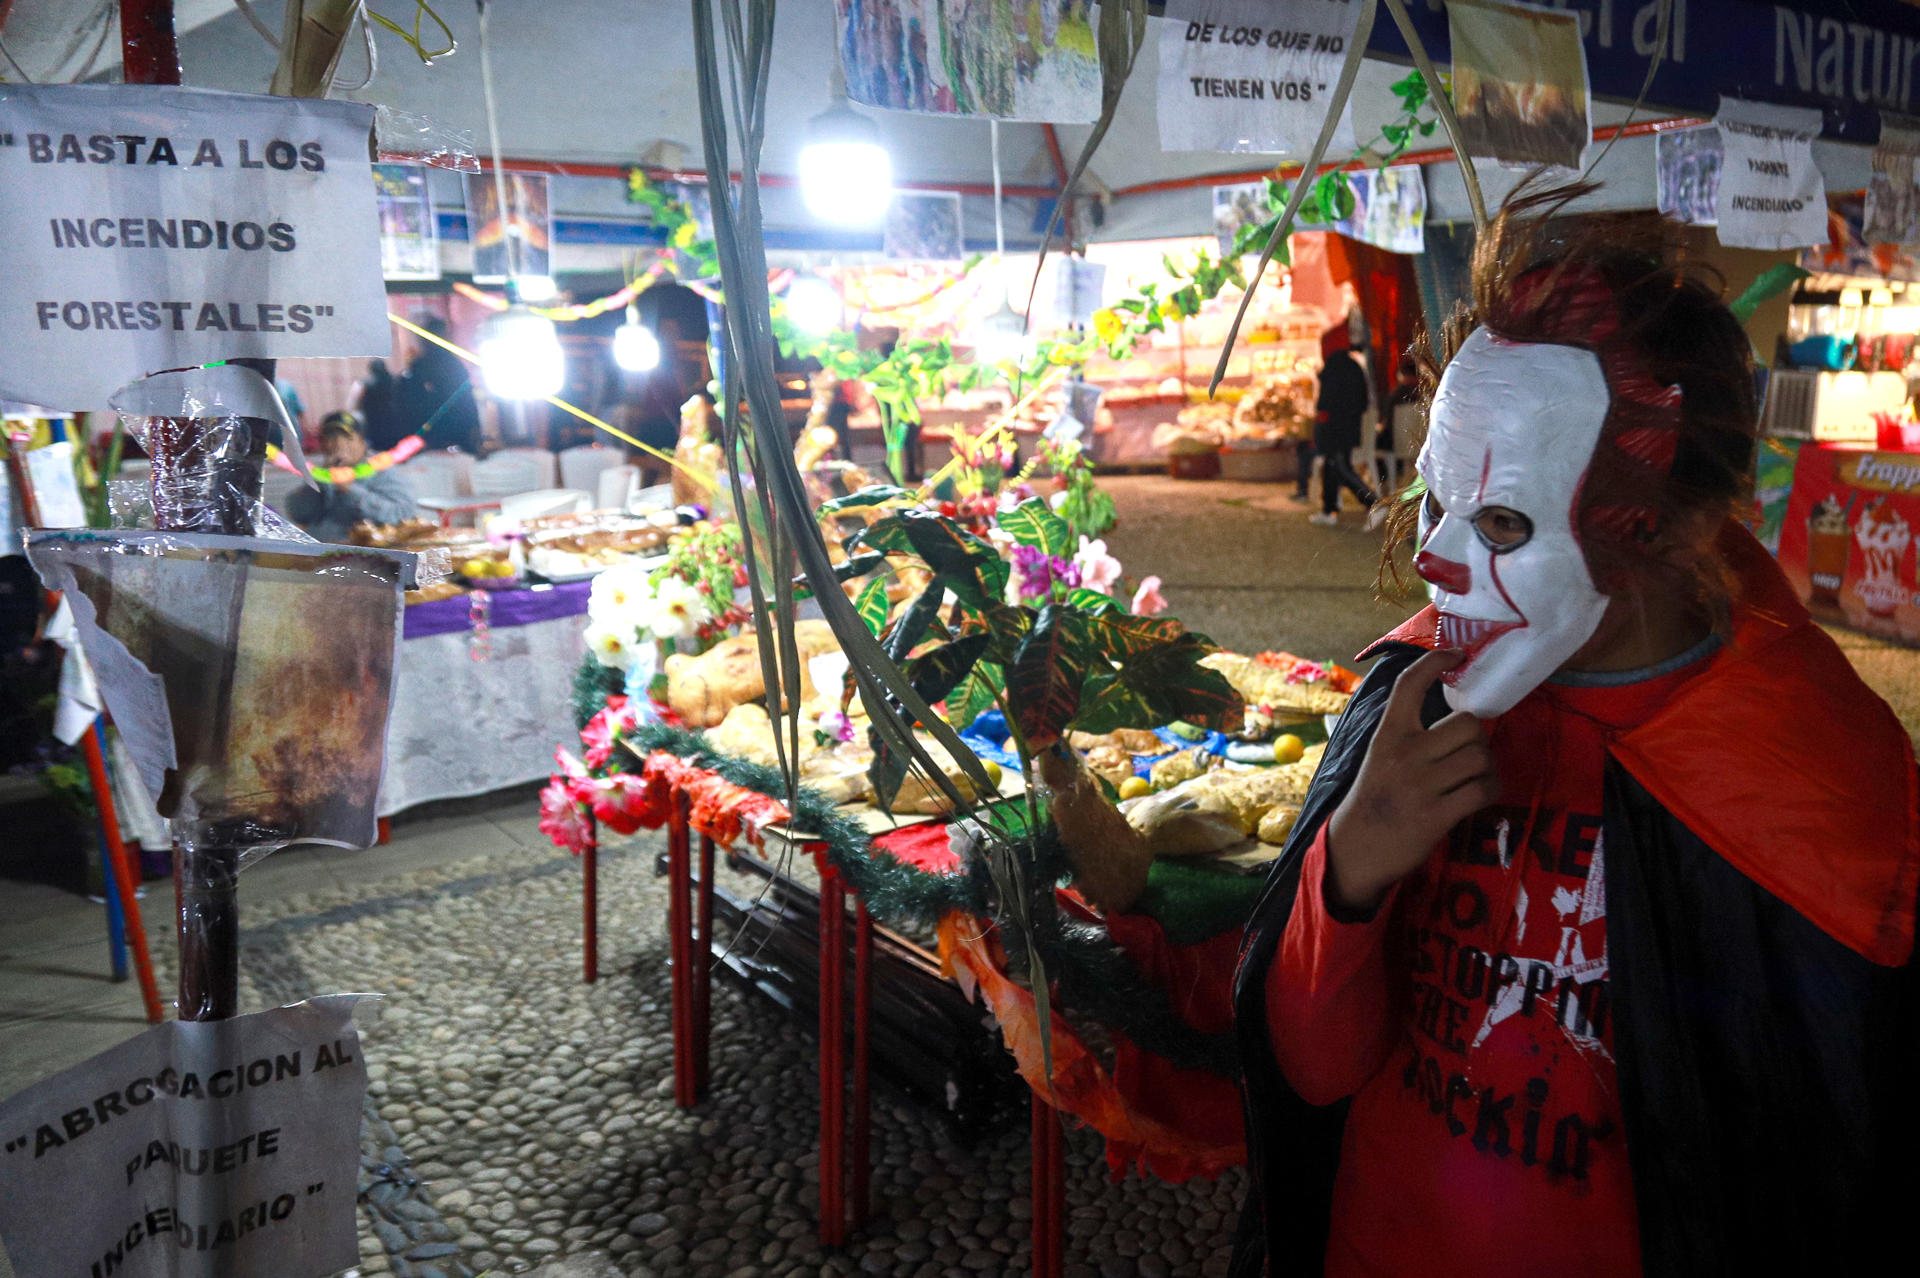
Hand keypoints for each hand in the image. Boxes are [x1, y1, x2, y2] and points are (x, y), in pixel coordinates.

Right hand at [1324, 649, 1497, 911]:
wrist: (1356, 849)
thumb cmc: (1374, 799)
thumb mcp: (1379, 757)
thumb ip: (1408, 735)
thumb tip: (1457, 718)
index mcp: (1387, 735)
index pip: (1410, 685)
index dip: (1435, 662)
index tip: (1456, 655)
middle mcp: (1404, 754)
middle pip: (1467, 724)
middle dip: (1478, 739)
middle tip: (1471, 752)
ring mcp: (1421, 785)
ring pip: (1480, 757)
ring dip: (1487, 766)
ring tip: (1476, 776)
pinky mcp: (1437, 815)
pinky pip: (1483, 790)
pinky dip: (1490, 790)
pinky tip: (1480, 795)